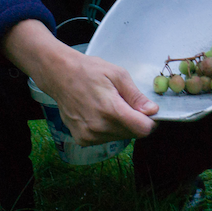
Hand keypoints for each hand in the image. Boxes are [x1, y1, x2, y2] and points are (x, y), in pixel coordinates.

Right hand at [2, 19, 157, 144]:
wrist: (59, 75)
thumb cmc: (89, 71)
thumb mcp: (118, 74)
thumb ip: (135, 96)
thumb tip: (152, 110)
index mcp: (110, 110)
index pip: (142, 129)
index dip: (151, 121)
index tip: (149, 111)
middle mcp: (99, 127)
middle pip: (132, 134)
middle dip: (136, 121)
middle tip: (127, 103)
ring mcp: (89, 136)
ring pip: (120, 137)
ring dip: (122, 125)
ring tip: (111, 106)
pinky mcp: (82, 140)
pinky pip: (106, 139)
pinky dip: (109, 129)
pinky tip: (100, 114)